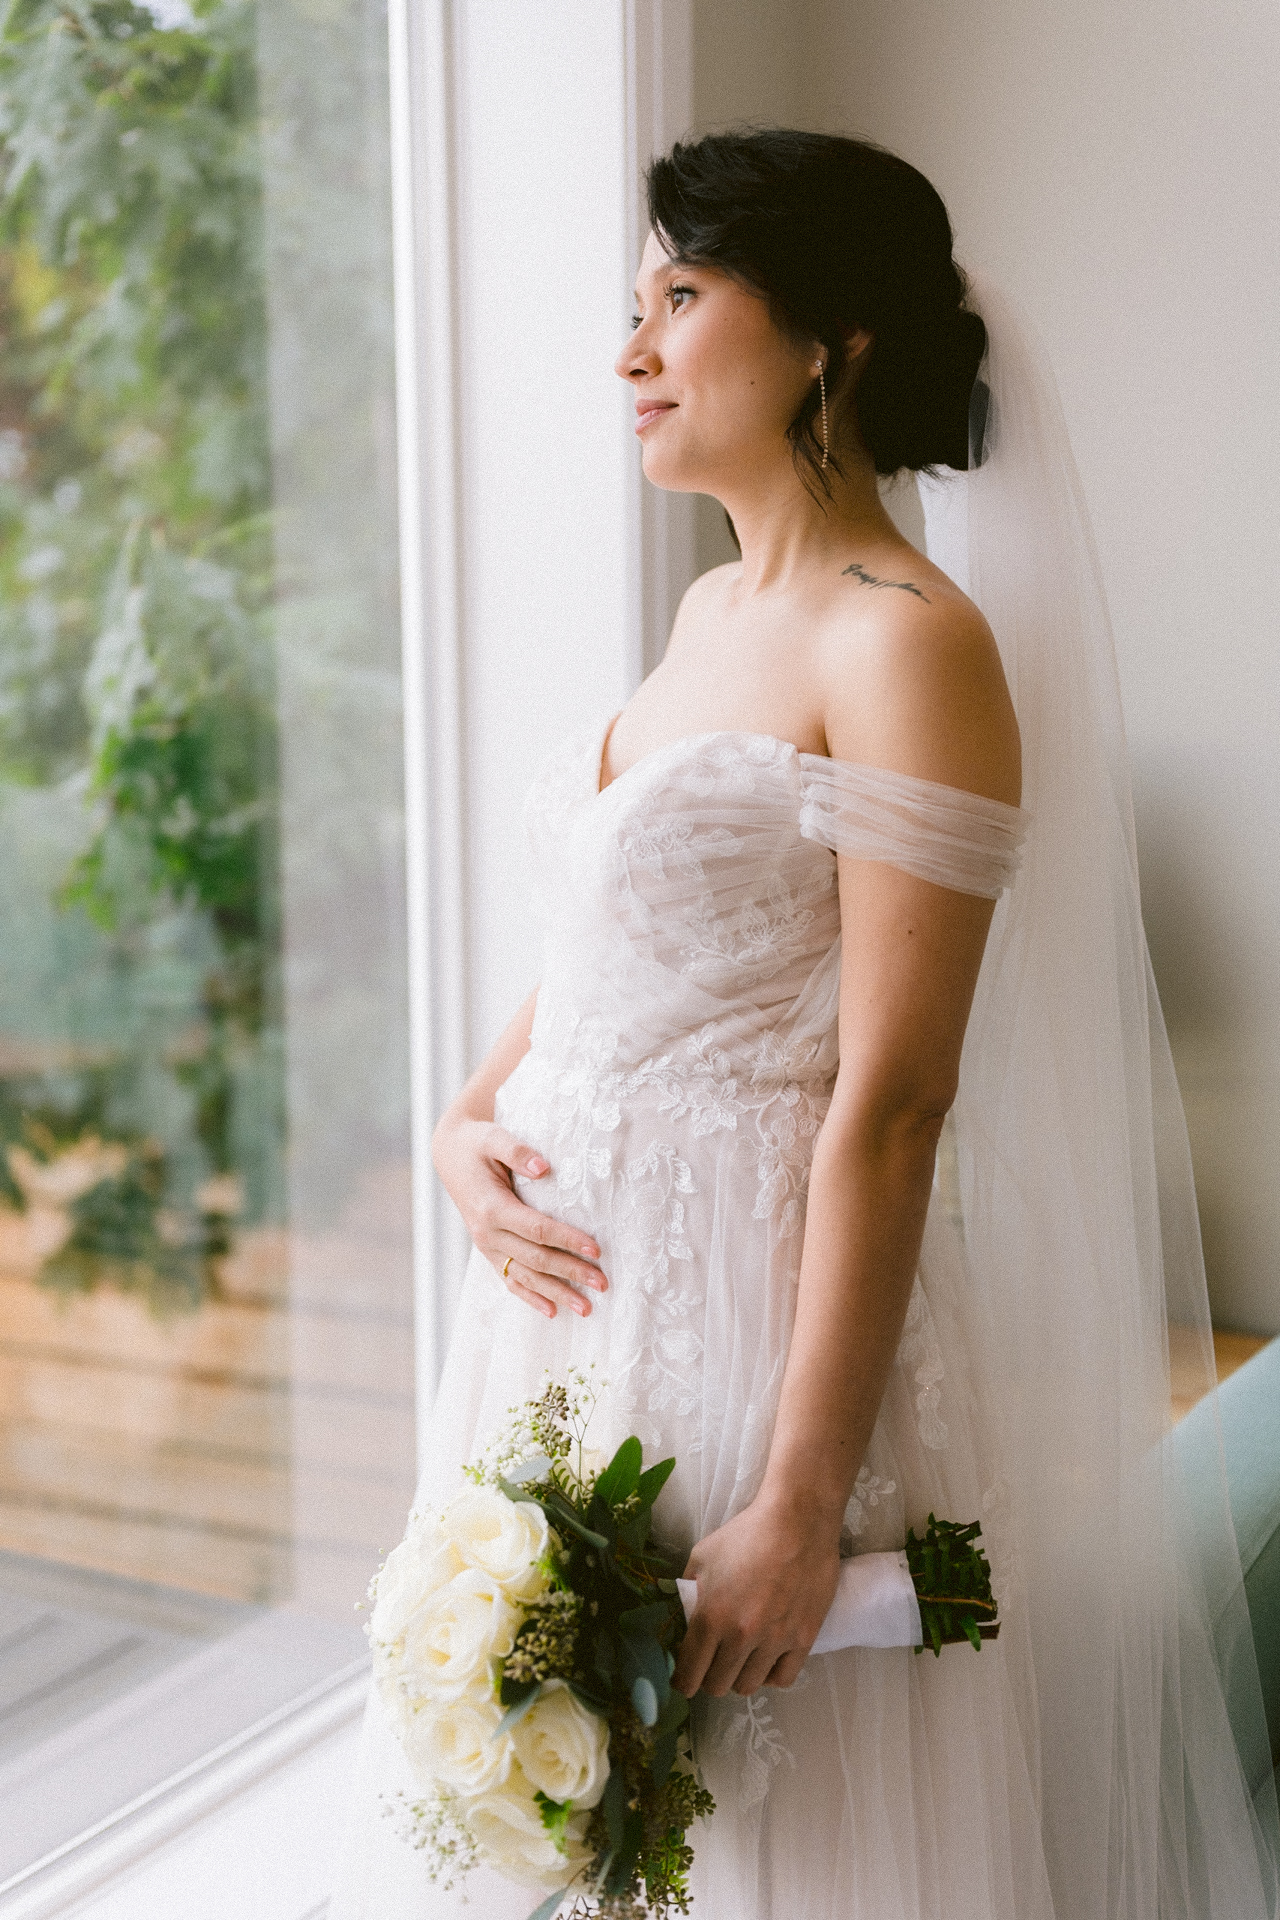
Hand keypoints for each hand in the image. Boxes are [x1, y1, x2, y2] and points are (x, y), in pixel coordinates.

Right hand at [432, 1117, 606, 1319]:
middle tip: (603, 1283)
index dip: (567, 1240)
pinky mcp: (488, 1251)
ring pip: (525, 1277)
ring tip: (586, 1308)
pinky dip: (530, 1297)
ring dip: (556, 1293)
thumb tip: (543, 1167)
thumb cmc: (477, 1144)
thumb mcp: (493, 1137)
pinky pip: (510, 1280)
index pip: (537, 1229)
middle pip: (536, 1259)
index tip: (596, 1248)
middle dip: (571, 1273)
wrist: (450, 1155)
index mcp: (492, 1208)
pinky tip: (552, 1312)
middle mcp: (488, 1233)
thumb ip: (517, 1151)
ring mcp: (487, 1246)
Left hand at [671, 1494, 841, 1697]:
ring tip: (740, 1659)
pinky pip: (782, 1679)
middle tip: (712, 1664)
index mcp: (711, 1617)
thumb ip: (688, 1592)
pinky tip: (766, 1660)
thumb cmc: (746, 1535)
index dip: (682, 1682)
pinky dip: (770, 1675)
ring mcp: (774, 1641)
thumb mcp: (702, 1556)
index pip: (689, 1673)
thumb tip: (680, 1619)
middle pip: (717, 1686)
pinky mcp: (803, 1639)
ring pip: (748, 1686)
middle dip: (709, 1679)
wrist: (797, 1521)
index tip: (682, 1680)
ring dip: (739, 1676)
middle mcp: (741, 1636)